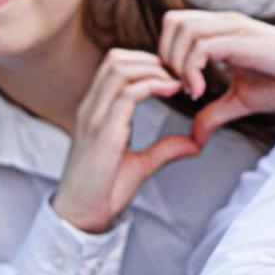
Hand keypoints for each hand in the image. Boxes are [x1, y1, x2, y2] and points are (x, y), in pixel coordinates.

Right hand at [52, 47, 213, 232]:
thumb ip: (164, 150)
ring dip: (154, 69)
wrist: (81, 215)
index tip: (173, 76)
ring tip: (177, 81)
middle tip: (179, 75)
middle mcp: (91, 108)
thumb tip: (193, 144)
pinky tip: (172, 91)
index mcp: (96, 110)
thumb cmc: (103, 191)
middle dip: (151, 59)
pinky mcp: (103, 134)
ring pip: (120, 70)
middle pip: (116, 59)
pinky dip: (153, 86)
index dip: (145, 62)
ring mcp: (94, 118)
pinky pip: (127, 95)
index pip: (114, 65)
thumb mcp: (140, 165)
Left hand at [152, 8, 274, 120]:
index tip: (179, 87)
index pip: (175, 25)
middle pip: (172, 22)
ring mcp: (235, 28)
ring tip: (191, 92)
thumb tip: (194, 137)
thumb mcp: (241, 101)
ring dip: (178, 64)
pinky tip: (200, 93)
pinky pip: (204, 46)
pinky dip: (192, 70)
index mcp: (220, 31)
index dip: (167, 54)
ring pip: (185, 30)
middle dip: (166, 56)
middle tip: (178, 87)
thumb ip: (214, 113)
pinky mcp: (245, 40)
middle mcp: (225, 23)